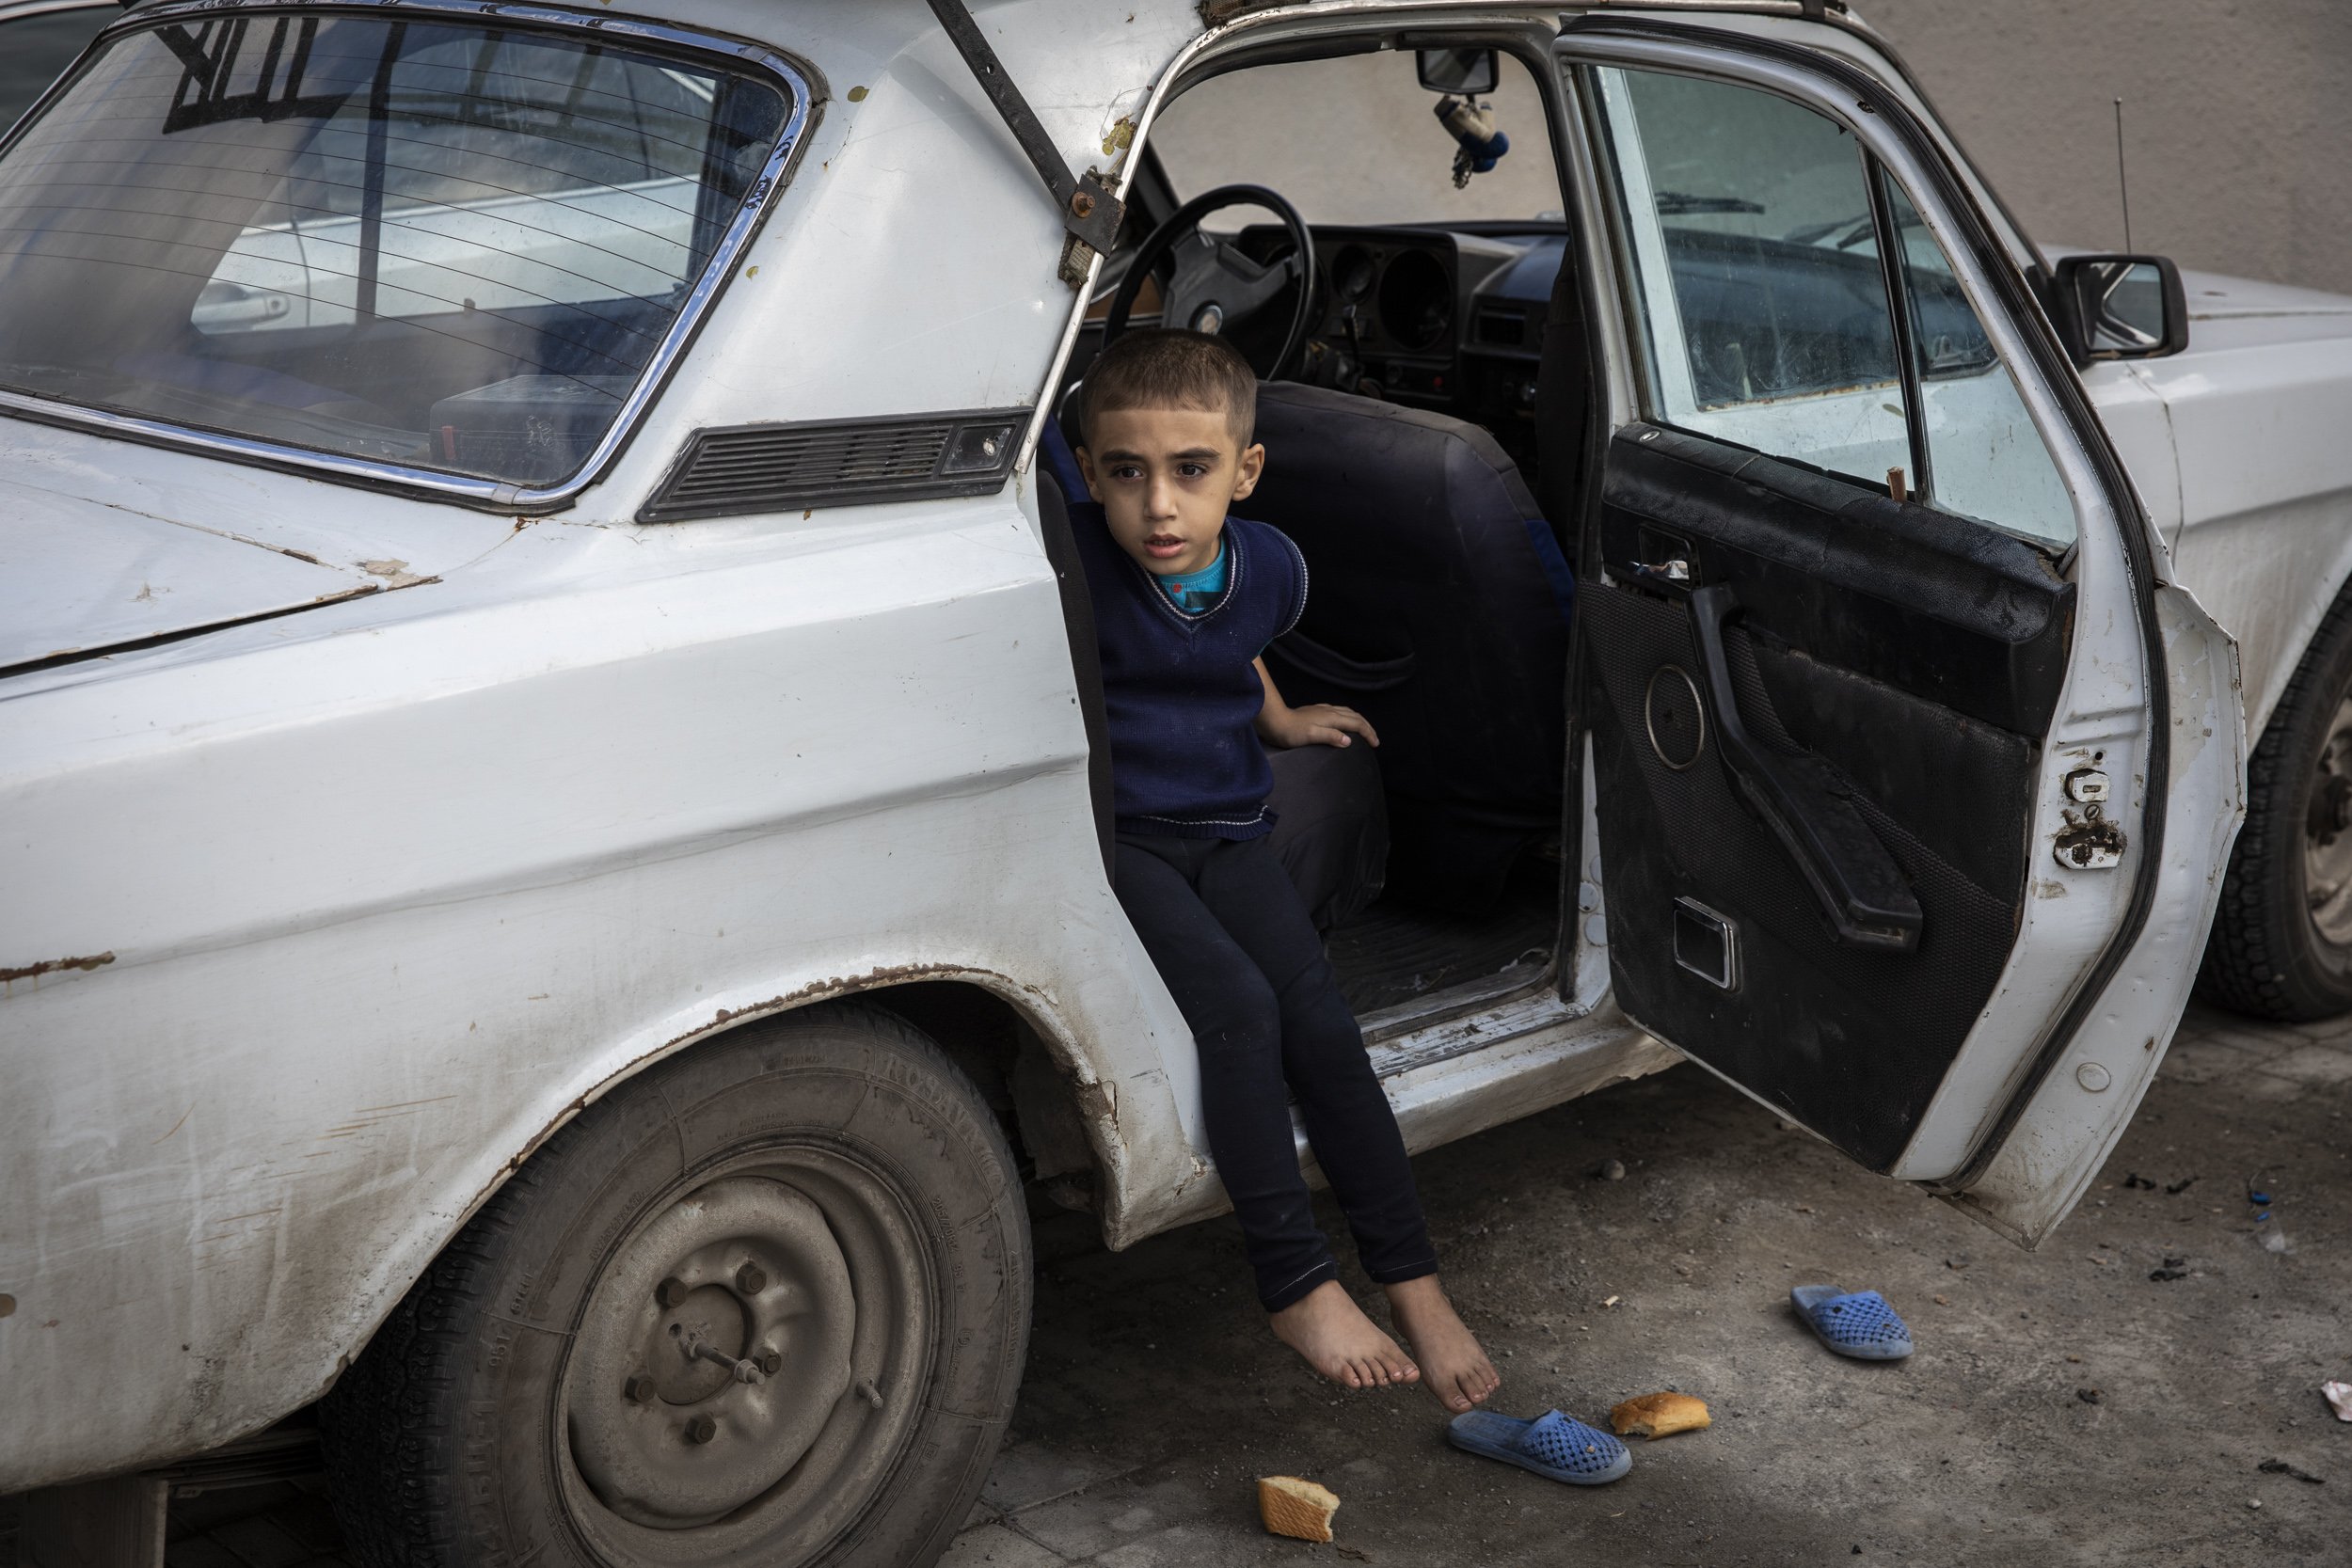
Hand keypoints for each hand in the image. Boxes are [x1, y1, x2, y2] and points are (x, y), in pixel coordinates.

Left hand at [1262, 701, 1378, 749]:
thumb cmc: (1290, 731)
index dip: (1368, 733)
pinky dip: (1347, 717)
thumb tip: (1349, 741)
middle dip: (1367, 726)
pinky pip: (1338, 711)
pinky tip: (1343, 720)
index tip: (1375, 744)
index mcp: (1331, 718)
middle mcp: (1329, 711)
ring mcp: (1322, 710)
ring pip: (1347, 712)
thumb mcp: (1311, 736)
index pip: (1357, 724)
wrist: (1274, 720)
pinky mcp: (1315, 711)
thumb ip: (1330, 737)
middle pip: (1355, 716)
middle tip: (1374, 739)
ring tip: (1364, 729)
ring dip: (1359, 720)